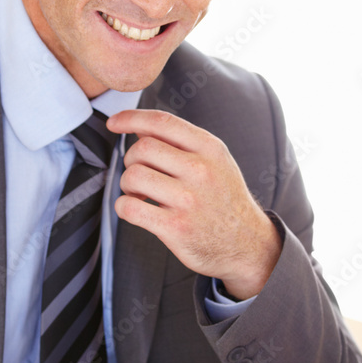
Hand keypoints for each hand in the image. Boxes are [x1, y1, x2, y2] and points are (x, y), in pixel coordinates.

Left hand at [106, 109, 280, 299]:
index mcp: (210, 148)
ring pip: (133, 176)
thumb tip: (140, 128)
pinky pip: (129, 208)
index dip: (131, 118)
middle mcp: (200, 170)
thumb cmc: (225, 200)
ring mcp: (188, 200)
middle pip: (142, 148)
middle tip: (140, 175)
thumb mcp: (216, 162)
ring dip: (127, 185)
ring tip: (140, 194)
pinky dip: (123, 207)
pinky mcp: (176, 227)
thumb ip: (181, 143)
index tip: (114, 123)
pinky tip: (136, 210)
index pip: (162, 122)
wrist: (248, 244)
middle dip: (131, 160)